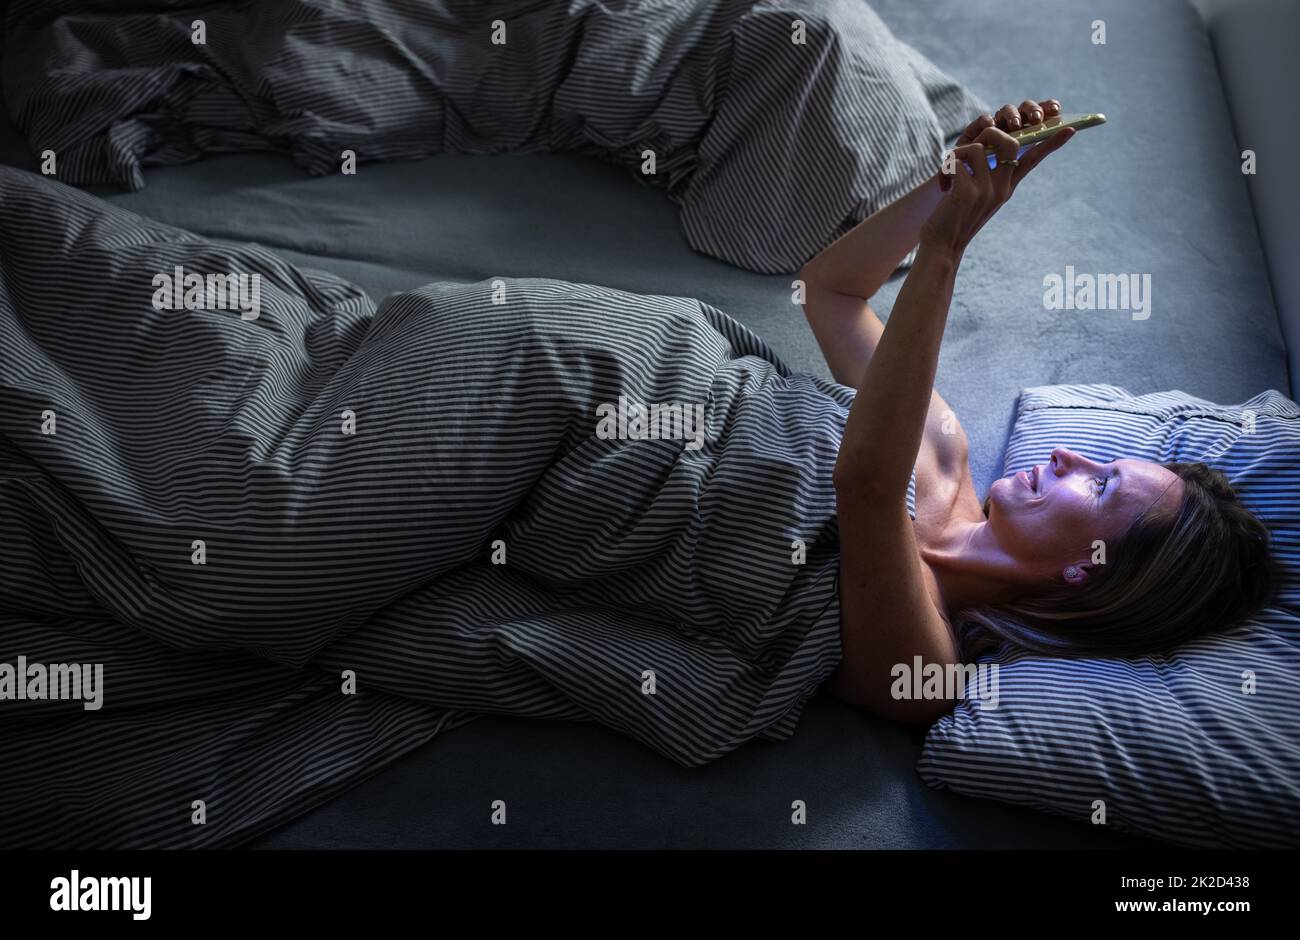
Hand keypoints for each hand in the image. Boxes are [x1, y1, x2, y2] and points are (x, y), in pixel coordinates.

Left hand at [921, 100, 1073, 256]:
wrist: (942, 249)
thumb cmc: (954, 222)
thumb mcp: (976, 199)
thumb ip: (986, 177)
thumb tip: (983, 151)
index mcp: (1006, 188)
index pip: (1033, 161)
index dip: (1051, 143)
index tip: (1071, 128)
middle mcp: (1001, 189)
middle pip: (1010, 142)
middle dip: (989, 133)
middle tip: (969, 146)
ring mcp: (986, 191)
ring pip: (978, 148)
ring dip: (956, 154)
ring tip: (947, 172)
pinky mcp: (966, 193)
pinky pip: (956, 161)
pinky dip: (944, 169)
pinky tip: (942, 185)